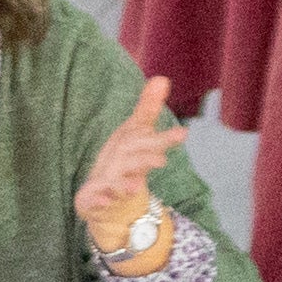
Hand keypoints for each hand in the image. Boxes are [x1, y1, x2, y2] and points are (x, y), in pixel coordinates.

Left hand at [69, 74, 181, 267]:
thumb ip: (148, 107)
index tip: (184, 133)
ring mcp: (114, 188)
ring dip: (127, 186)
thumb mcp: (135, 131)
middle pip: (140, 165)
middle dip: (148, 161)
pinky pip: (97, 203)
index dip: (167, 139)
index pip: (154, 143)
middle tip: (160, 161)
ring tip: (130, 187)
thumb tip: (161, 78)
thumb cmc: (126, 159)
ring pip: (121, 186)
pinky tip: (101, 200)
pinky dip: (99, 202)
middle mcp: (130, 171)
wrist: (112, 200)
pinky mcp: (97, 201)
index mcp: (140, 153)